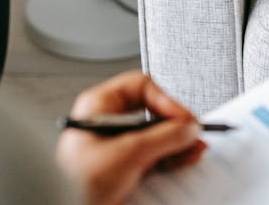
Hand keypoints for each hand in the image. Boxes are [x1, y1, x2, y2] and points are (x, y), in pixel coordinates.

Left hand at [56, 71, 207, 204]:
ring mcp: (115, 147)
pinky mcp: (121, 168)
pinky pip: (152, 158)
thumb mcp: (128, 152)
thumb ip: (164, 137)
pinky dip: (169, 159)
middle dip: (176, 125)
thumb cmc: (74, 181)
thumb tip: (188, 128)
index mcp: (99, 106)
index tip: (184, 118)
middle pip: (151, 113)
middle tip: (193, 134)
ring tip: (194, 150)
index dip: (166, 100)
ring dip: (177, 143)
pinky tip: (183, 161)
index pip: (141, 87)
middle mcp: (107, 123)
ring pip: (155, 137)